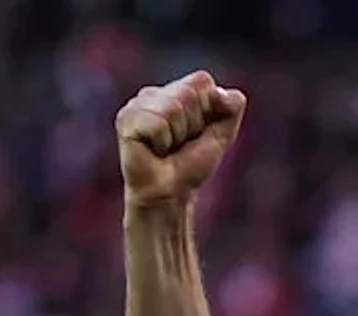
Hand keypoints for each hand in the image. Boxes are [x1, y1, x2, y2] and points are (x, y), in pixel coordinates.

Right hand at [116, 71, 246, 208]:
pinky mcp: (126, 118)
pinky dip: (162, 142)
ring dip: (178, 135)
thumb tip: (222, 92)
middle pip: (188, 93)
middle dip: (193, 124)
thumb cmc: (191, 164)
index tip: (198, 132)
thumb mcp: (221, 134)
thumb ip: (231, 107)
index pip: (202, 81)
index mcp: (175, 91)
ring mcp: (136, 104)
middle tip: (181, 143)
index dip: (208, 110)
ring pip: (173, 107)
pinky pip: (157, 123)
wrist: (171, 192)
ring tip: (167, 148)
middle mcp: (153, 93)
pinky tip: (153, 150)